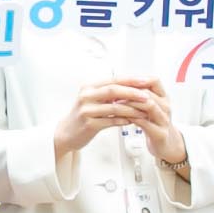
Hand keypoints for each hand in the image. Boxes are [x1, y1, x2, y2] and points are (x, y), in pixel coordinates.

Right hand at [49, 77, 168, 162]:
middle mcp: (86, 96)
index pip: (113, 80)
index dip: (131, 80)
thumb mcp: (92, 99)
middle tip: (147, 96)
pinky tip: (132, 121)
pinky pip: (111, 121)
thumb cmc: (82, 116)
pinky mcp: (89, 124)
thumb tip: (132, 86)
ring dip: (131, 109)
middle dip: (133, 93)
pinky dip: (123, 120)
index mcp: (89, 87)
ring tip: (144, 112)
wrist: (66, 133)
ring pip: (114, 107)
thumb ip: (108, 93)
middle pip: (113, 91)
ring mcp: (87, 110)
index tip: (145, 81)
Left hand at [103, 76, 185, 168]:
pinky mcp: (160, 133)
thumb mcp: (149, 107)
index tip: (122, 81)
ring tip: (116, 104)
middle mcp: (166, 107)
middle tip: (113, 93)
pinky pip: (145, 123)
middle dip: (129, 92)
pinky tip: (122, 117)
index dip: (138, 79)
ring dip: (130, 104)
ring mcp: (164, 120)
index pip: (154, 81)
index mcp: (163, 98)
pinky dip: (132, 118)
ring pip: (148, 106)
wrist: (166, 145)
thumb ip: (139, 96)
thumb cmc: (154, 124)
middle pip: (148, 93)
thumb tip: (120, 83)